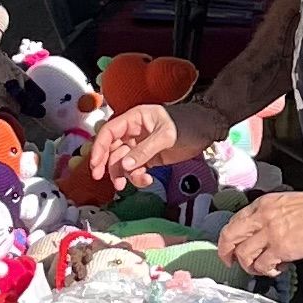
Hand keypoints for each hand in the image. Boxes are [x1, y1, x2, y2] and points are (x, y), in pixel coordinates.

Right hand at [89, 100, 217, 186]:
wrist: (207, 130)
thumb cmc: (188, 125)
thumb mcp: (166, 136)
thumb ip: (145, 150)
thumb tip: (124, 165)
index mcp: (134, 119)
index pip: (109, 132)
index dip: (99, 148)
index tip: (96, 165)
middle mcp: (133, 132)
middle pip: (112, 149)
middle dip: (109, 166)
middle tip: (109, 182)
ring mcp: (140, 145)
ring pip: (122, 162)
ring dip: (124, 175)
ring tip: (131, 184)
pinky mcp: (148, 157)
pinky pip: (135, 169)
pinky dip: (136, 177)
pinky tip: (146, 180)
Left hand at [217, 187, 302, 274]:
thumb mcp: (282, 202)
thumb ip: (266, 213)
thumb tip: (259, 229)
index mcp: (261, 205)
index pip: (233, 222)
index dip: (228, 238)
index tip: (231, 247)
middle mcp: (261, 218)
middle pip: (229, 237)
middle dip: (226, 253)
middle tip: (231, 262)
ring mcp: (269, 234)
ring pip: (243, 255)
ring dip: (250, 266)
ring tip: (261, 268)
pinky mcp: (280, 249)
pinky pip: (262, 265)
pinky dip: (266, 271)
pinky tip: (277, 269)